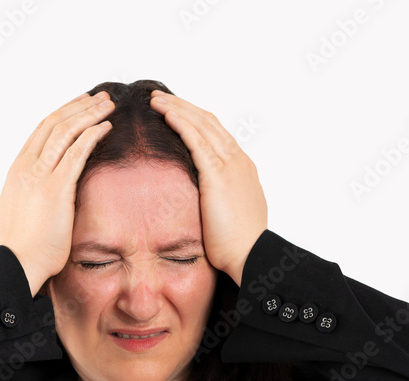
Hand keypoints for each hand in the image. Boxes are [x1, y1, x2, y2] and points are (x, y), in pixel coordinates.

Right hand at [0, 91, 114, 296]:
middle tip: (99, 97)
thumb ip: (33, 192)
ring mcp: (40, 175)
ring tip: (108, 105)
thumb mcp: (22, 209)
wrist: (18, 263)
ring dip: (89, 114)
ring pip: (65, 132)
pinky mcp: (56, 188)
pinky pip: (76, 153)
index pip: (41, 130)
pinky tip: (106, 127)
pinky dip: (92, 136)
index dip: (63, 113)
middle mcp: (26, 166)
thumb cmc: (23, 245)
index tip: (80, 104)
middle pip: (53, 123)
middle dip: (79, 106)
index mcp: (18, 170)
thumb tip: (46, 190)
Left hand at [148, 90, 267, 286]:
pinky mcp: (218, 175)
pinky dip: (181, 123)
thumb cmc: (239, 245)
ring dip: (178, 108)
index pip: (217, 133)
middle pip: (208, 122)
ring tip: (156, 100)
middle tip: (160, 97)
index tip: (176, 112)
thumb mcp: (229, 214)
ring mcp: (230, 165)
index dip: (195, 119)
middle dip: (183, 106)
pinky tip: (166, 114)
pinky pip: (197, 140)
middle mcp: (238, 161)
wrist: (251, 255)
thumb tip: (202, 199)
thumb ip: (218, 199)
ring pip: (201, 125)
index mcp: (242, 168)